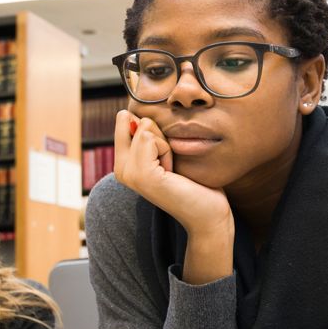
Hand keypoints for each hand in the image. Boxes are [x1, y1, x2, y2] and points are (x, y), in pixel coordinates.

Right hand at [114, 110, 233, 283]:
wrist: (207, 214)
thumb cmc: (194, 183)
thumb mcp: (166, 153)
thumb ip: (146, 136)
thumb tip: (128, 113)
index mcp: (124, 164)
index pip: (125, 120)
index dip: (154, 130)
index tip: (165, 156)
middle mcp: (120, 170)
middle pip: (136, 120)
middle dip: (161, 136)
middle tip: (170, 166)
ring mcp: (128, 174)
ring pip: (144, 127)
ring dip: (166, 144)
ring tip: (171, 170)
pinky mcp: (140, 174)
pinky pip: (150, 138)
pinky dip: (167, 150)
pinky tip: (171, 172)